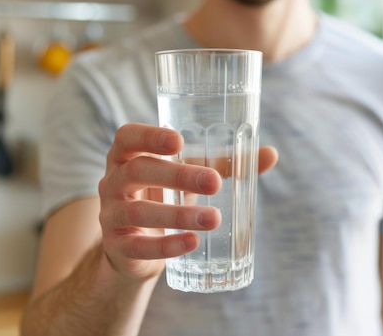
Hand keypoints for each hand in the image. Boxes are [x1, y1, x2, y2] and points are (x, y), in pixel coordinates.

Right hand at [98, 123, 276, 281]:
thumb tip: (271, 154)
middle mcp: (113, 182)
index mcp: (127, 156)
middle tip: (215, 182)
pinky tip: (192, 243)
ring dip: (178, 215)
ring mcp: (111, 215)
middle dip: (177, 175)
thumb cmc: (165, 195)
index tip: (179, 140)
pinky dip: (166, 246)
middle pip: (137, 171)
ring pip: (138, 211)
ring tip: (213, 219)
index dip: (149, 136)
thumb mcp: (189, 176)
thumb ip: (225, 164)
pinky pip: (139, 246)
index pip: (127, 137)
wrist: (135, 246)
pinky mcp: (117, 246)